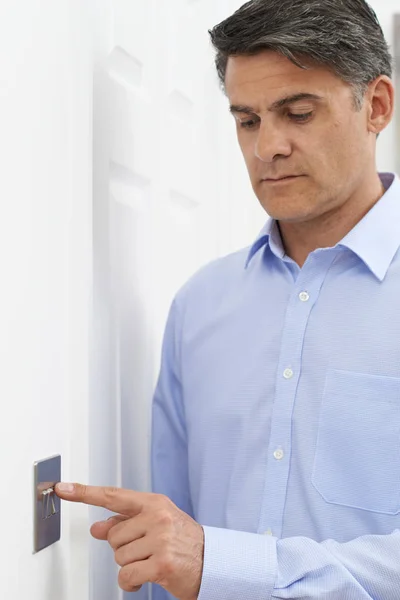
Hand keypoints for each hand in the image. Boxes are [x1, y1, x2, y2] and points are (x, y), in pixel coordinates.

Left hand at [55, 483, 203, 599]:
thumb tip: (97, 527)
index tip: (62, 489)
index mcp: (154, 503)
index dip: (84, 493)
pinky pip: (126, 575)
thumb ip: (125, 523)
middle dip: (124, 548)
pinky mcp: (161, 564)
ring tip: (150, 561)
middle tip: (146, 550)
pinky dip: (130, 582)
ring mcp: (160, 540)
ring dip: (130, 565)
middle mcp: (157, 517)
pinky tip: (145, 578)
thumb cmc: (182, 542)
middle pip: (113, 536)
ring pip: (119, 556)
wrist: (212, 563)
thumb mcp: (156, 525)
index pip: (113, 496)